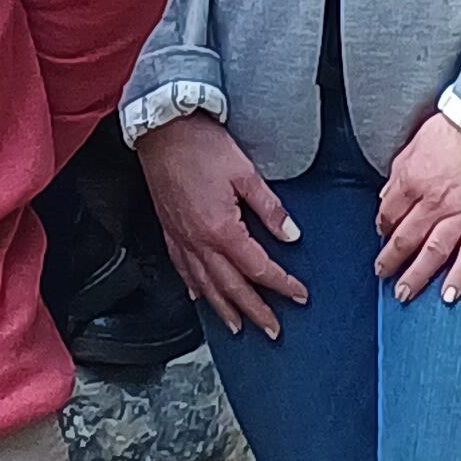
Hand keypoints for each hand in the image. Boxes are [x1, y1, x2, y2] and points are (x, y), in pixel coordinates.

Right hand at [132, 113, 311, 339]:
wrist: (161, 130)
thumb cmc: (199, 145)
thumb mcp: (245, 172)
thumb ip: (270, 207)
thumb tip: (291, 234)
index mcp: (222, 229)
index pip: (259, 268)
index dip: (282, 284)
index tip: (299, 295)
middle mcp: (199, 241)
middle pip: (232, 288)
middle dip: (255, 312)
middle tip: (273, 330)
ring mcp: (181, 239)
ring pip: (205, 286)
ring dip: (224, 310)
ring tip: (238, 327)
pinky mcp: (169, 230)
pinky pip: (183, 269)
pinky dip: (195, 287)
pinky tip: (200, 295)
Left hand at [372, 113, 460, 303]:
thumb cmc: (458, 126)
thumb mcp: (416, 142)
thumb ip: (400, 172)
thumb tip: (387, 196)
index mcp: (411, 181)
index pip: (389, 212)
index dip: (383, 226)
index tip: (382, 234)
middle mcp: (433, 203)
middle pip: (405, 239)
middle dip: (391, 260)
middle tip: (382, 274)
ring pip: (433, 253)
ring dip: (416, 277)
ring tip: (404, 294)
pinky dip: (459, 277)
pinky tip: (449, 295)